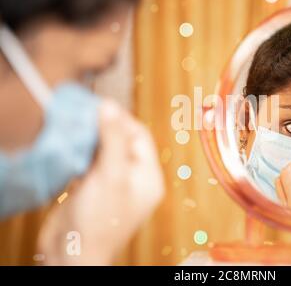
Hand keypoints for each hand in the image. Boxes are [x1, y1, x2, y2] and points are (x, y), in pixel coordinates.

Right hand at [37, 100, 164, 264]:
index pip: (140, 136)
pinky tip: (71, 145)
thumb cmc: (98, 219)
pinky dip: (82, 152)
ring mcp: (113, 183)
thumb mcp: (111, 175)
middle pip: (123, 141)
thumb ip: (113, 140)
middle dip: (105, 128)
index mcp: (148, 177)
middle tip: (85, 114)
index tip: (101, 106)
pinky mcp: (94, 188)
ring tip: (76, 126)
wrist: (71, 254)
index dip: (122, 120)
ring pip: (105, 150)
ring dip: (92, 138)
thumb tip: (110, 106)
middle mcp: (134, 179)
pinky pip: (92, 162)